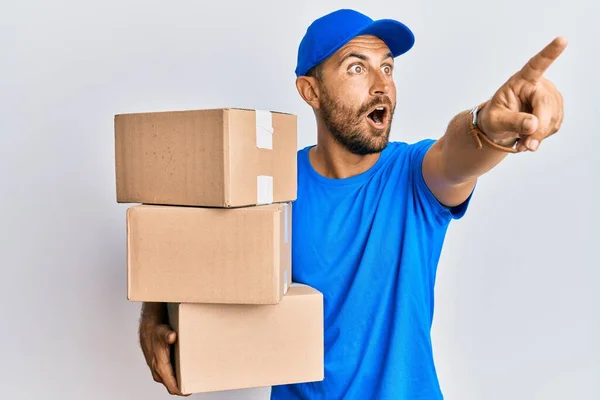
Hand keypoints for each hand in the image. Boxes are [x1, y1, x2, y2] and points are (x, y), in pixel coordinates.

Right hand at [139, 318, 189, 395]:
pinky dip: (178, 375)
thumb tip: (172, 336)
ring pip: (172, 381)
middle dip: (184, 386)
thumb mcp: (163, 332)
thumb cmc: (156, 332)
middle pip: (173, 386)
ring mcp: (159, 371)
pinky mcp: (161, 368)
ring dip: (181, 380)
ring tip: (194, 376)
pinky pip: (171, 376)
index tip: (193, 389)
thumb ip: (167, 335)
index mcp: (160, 367)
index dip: (182, 391)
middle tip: (197, 381)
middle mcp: (158, 372)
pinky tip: (186, 369)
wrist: (148, 330)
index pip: (172, 387)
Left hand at [478, 36, 566, 151]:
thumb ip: (512, 122)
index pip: (536, 65)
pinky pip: (554, 126)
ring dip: (538, 135)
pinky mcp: (555, 109)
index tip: (562, 39)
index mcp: (520, 81)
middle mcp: (539, 85)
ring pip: (553, 119)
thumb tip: (533, 125)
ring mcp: (550, 96)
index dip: (550, 53)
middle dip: (538, 129)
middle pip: (547, 105)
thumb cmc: (494, 118)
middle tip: (526, 146)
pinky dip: (542, 136)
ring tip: (522, 141)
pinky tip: (530, 137)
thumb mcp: (495, 120)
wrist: (499, 126)